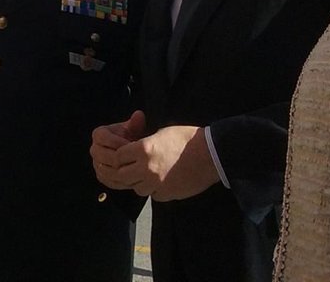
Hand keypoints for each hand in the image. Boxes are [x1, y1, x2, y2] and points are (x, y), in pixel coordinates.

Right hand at [91, 110, 145, 187]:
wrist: (129, 153)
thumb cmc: (131, 138)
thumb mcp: (134, 129)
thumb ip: (136, 123)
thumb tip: (139, 115)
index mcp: (99, 135)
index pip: (104, 138)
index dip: (118, 142)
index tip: (132, 145)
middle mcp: (94, 149)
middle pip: (103, 155)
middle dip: (120, 158)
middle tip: (135, 160)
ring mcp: (96, 163)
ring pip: (105, 169)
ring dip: (119, 170)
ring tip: (134, 169)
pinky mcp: (101, 175)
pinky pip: (107, 180)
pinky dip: (118, 181)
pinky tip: (131, 179)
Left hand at [100, 124, 219, 201]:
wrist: (211, 154)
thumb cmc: (187, 139)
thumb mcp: (161, 134)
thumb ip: (143, 145)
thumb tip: (133, 152)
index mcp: (143, 149)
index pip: (118, 157)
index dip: (121, 156)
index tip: (125, 154)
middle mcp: (147, 168)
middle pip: (122, 176)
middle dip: (125, 171)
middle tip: (131, 167)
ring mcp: (157, 183)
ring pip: (136, 188)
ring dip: (138, 182)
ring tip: (147, 174)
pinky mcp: (168, 194)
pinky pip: (153, 195)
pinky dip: (153, 190)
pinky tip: (161, 181)